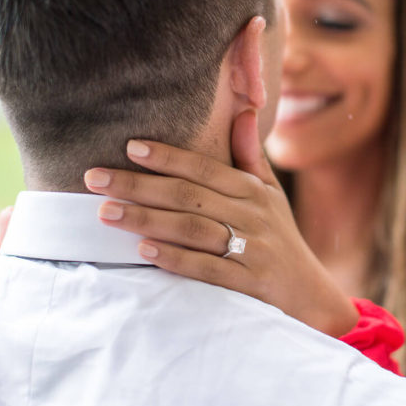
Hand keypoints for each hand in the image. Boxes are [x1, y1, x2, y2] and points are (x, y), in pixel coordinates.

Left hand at [84, 110, 357, 336]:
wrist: (311, 294)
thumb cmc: (281, 239)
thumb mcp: (271, 195)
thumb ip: (250, 156)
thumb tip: (244, 111)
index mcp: (253, 192)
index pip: (204, 168)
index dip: (167, 157)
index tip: (129, 147)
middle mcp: (252, 216)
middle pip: (189, 196)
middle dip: (138, 186)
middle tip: (94, 179)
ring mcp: (252, 250)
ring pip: (193, 230)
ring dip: (147, 220)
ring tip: (106, 213)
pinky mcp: (248, 284)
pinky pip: (208, 269)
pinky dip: (176, 259)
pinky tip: (144, 251)